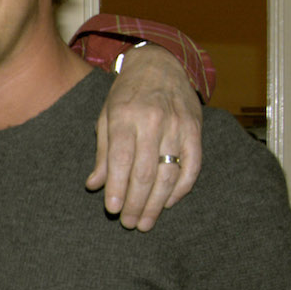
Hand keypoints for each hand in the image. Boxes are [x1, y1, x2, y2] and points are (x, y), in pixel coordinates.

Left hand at [88, 44, 202, 230]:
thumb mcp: (105, 116)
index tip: (113, 210)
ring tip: (146, 222)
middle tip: (130, 224)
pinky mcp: (196, 130)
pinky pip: (192, 165)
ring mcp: (178, 126)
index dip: (117, 188)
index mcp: (124, 117)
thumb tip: (94, 185)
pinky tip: (168, 203)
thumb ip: (103, 152)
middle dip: (136, 202)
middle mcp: (153, 121)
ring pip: (169, 173)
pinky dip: (181, 188)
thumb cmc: (126, 94)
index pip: (121, 160)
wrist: (160, 65)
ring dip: (157, 203)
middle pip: (145, 172)